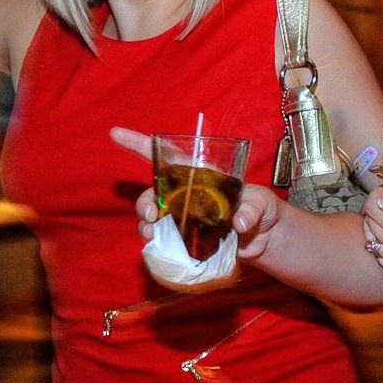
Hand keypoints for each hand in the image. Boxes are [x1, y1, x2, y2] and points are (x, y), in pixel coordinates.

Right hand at [109, 127, 282, 259]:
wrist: (265, 240)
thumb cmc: (261, 209)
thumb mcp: (263, 203)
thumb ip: (253, 209)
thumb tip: (240, 222)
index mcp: (200, 177)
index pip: (168, 156)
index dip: (141, 145)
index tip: (116, 134)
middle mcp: (185, 196)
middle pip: (152, 193)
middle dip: (143, 202)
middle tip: (151, 215)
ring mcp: (183, 219)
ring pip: (152, 219)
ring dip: (146, 226)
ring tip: (153, 234)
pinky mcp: (186, 241)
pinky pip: (163, 242)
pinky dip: (156, 245)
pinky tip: (158, 249)